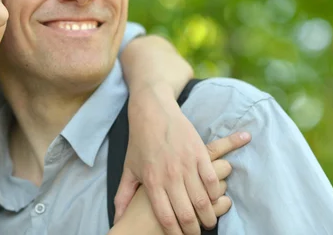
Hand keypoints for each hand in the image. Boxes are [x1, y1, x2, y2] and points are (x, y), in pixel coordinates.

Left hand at [115, 90, 250, 234]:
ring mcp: (186, 164)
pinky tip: (214, 198)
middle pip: (187, 215)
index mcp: (152, 182)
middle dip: (194, 230)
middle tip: (197, 232)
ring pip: (203, 201)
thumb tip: (116, 218)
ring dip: (208, 216)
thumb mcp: (129, 168)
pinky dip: (216, 194)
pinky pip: (212, 180)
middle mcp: (169, 176)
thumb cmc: (139, 141)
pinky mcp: (199, 153)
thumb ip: (123, 196)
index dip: (176, 234)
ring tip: (208, 220)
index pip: (166, 218)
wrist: (152, 110)